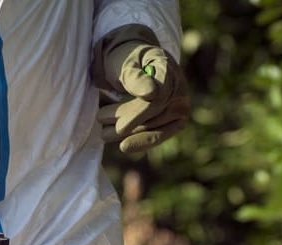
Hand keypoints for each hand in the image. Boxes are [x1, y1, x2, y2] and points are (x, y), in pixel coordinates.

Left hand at [94, 25, 189, 153]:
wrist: (136, 63)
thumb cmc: (127, 60)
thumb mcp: (125, 63)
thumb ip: (135, 77)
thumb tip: (152, 94)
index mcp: (167, 69)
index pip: (155, 99)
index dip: (137, 114)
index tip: (117, 126)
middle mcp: (179, 91)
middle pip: (154, 116)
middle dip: (127, 124)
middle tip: (101, 123)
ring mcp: (181, 109)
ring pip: (154, 129)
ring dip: (129, 134)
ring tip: (105, 133)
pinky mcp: (176, 122)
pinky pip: (159, 136)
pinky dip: (140, 141)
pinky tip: (124, 146)